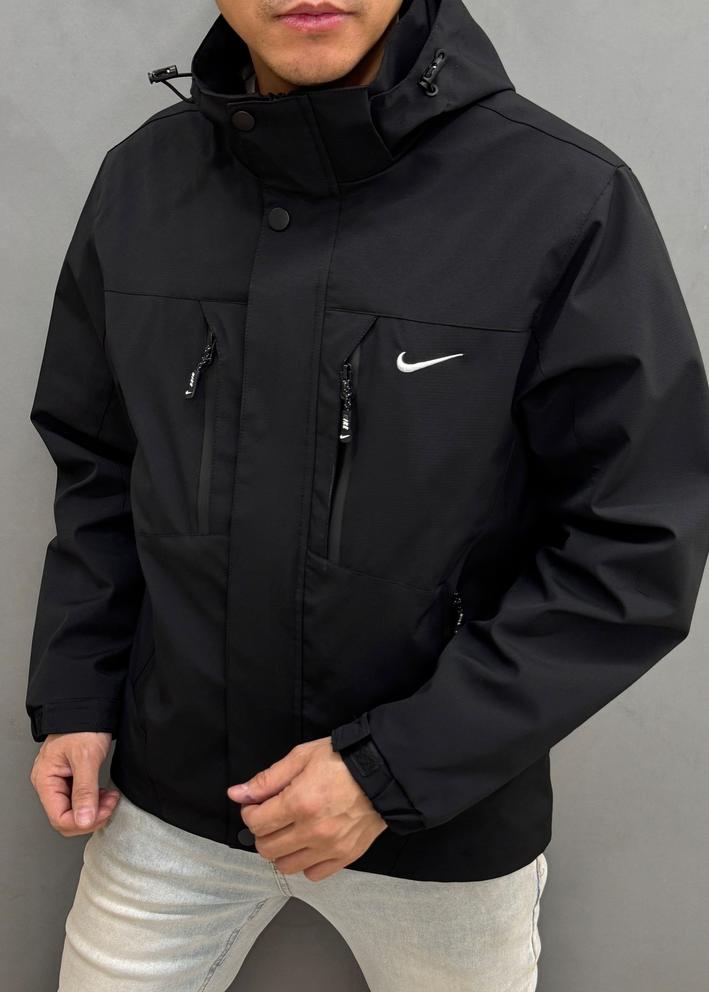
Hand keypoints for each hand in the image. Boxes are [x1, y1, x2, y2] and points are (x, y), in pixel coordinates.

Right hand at [29, 731, 120, 835]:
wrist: (89, 706)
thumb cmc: (83, 725)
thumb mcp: (86, 757)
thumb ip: (85, 790)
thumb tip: (83, 821)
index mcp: (46, 779)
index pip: (59, 818)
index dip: (81, 822)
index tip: (103, 812)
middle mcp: (49, 783)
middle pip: (66, 818)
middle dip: (91, 816)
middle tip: (110, 805)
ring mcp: (60, 781)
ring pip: (76, 810)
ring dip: (95, 809)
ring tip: (111, 798)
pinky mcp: (72, 778)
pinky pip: (81, 799)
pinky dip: (95, 801)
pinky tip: (106, 795)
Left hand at [226, 736, 387, 880]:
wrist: (384, 772)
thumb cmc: (343, 760)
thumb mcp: (302, 757)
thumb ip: (267, 779)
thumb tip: (237, 794)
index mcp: (299, 802)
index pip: (256, 823)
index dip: (250, 813)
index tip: (256, 805)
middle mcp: (312, 830)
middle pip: (267, 848)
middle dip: (262, 832)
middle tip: (272, 817)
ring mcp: (330, 847)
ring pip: (286, 866)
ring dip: (281, 851)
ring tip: (288, 833)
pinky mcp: (345, 856)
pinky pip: (313, 874)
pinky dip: (305, 863)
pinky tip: (308, 845)